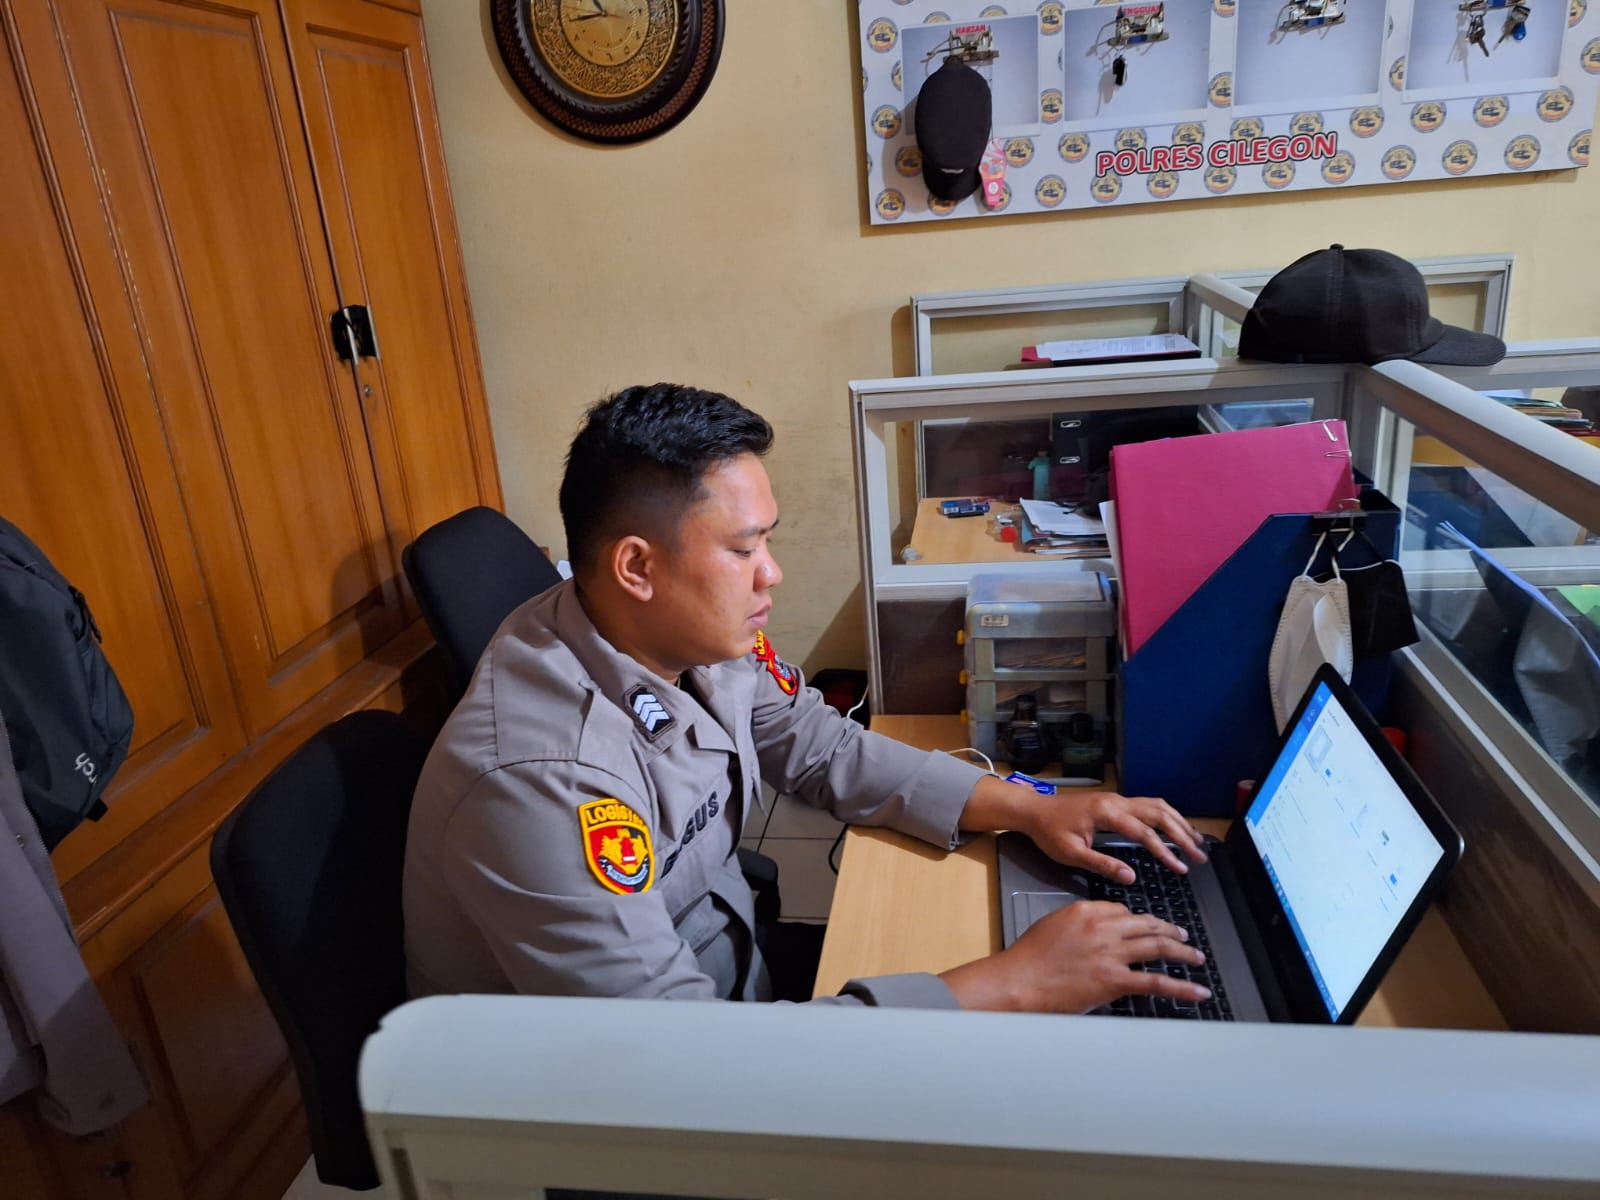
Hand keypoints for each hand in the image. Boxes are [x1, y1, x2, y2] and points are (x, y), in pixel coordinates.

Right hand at [941, 900, 1208, 1012]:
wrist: (1019, 980)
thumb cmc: (1028, 957)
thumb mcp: (1053, 925)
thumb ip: (1078, 923)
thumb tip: (1096, 932)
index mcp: (1086, 910)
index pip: (1122, 910)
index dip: (1140, 919)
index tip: (1148, 926)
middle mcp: (1104, 928)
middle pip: (1147, 924)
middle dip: (1169, 929)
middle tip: (1182, 934)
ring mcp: (1112, 954)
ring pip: (1158, 947)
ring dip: (1182, 951)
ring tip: (1195, 956)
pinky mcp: (1115, 981)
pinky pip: (1156, 982)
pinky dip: (1181, 987)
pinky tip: (1197, 991)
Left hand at [1020, 788, 1206, 882]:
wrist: (1034, 810)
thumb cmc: (1049, 832)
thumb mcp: (1071, 853)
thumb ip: (1102, 865)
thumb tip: (1131, 878)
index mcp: (1106, 813)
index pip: (1144, 832)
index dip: (1165, 851)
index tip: (1180, 868)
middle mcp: (1117, 801)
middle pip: (1159, 814)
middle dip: (1182, 834)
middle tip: (1199, 855)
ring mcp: (1117, 799)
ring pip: (1157, 806)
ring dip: (1179, 822)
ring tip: (1197, 842)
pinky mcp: (1116, 802)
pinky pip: (1149, 805)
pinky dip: (1167, 816)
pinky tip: (1176, 828)